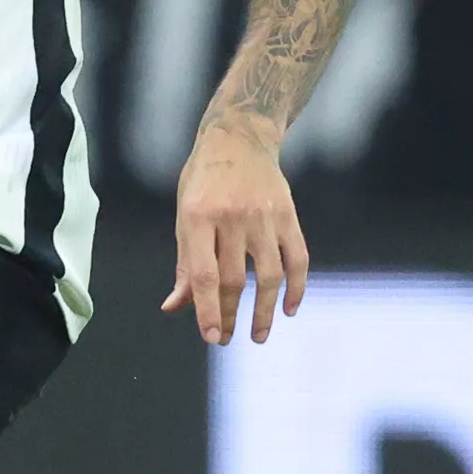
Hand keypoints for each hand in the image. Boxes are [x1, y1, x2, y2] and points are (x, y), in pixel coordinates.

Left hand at [162, 117, 306, 346]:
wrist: (240, 136)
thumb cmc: (204, 180)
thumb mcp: (184, 215)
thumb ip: (185, 263)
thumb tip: (175, 306)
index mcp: (198, 217)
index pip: (204, 275)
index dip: (207, 310)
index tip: (211, 337)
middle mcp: (232, 217)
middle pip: (234, 280)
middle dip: (229, 315)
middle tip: (226, 338)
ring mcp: (263, 216)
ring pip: (268, 276)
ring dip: (264, 311)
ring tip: (258, 334)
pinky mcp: (288, 215)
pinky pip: (297, 258)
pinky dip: (296, 287)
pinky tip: (288, 309)